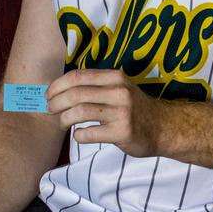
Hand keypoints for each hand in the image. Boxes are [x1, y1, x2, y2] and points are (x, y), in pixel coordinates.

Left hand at [46, 69, 163, 155]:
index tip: (48, 94)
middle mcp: (118, 92)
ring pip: (79, 112)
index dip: (58, 85)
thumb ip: (95, 85)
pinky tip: (79, 135)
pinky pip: (88, 133)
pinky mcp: (121, 132)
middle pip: (75, 94)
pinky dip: (78, 135)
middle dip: (56, 102)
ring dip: (63, 119)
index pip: (78, 76)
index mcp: (115, 77)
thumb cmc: (135, 108)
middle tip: (50, 110)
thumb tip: (59, 87)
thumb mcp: (119, 88)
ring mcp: (121, 113)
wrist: (164, 127)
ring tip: (62, 123)